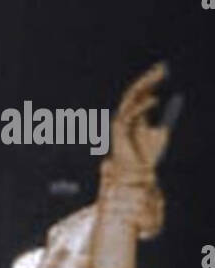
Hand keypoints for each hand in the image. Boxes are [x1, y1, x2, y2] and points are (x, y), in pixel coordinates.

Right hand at [108, 62, 174, 177]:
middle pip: (135, 91)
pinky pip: (130, 114)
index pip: (141, 92)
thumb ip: (165, 119)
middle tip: (162, 68)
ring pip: (130, 98)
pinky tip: (155, 100)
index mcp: (134, 115)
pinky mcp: (119, 131)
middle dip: (149, 78)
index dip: (151, 79)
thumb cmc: (147, 156)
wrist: (135, 172)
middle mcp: (125, 116)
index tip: (164, 69)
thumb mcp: (160, 134)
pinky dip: (142, 107)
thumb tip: (174, 102)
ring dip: (144, 87)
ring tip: (157, 78)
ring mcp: (121, 122)